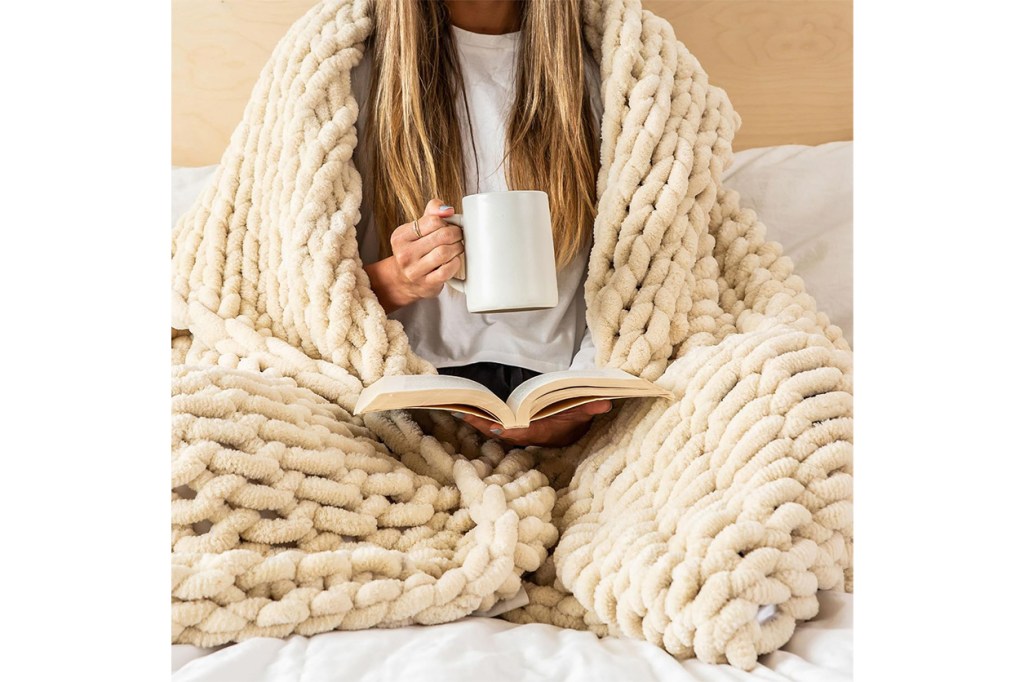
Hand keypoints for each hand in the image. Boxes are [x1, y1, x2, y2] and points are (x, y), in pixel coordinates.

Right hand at [388, 199, 464, 302]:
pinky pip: (446, 271)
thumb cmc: (415, 249)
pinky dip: (455, 263)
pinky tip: (454, 260)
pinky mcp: (426, 284)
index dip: (447, 221)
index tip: (450, 225)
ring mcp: (414, 271)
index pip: (432, 221)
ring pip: (444, 253)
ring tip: (458, 247)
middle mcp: (404, 253)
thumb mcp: (417, 228)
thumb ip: (432, 212)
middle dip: (456, 234)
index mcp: (401, 236)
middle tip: (459, 235)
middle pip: (442, 236)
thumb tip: (448, 209)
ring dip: (458, 248)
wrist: (403, 281)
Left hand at [458, 400, 612, 447]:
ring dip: (478, 422)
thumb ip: (590, 406)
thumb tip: (605, 402)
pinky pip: (492, 425)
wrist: (569, 430)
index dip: (514, 430)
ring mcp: (518, 433)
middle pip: (505, 432)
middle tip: (468, 416)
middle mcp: (528, 435)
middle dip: (486, 424)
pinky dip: (479, 419)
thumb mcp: (582, 411)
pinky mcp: (510, 429)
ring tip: (460, 412)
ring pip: (495, 429)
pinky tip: (463, 412)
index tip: (500, 426)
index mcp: (544, 432)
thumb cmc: (573, 417)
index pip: (528, 432)